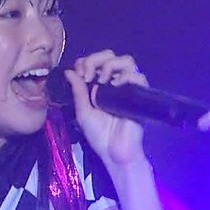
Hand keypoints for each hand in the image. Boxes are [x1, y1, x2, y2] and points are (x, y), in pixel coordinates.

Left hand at [63, 50, 147, 165]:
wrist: (114, 152)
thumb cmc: (99, 135)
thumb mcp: (83, 112)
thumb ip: (78, 92)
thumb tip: (69, 71)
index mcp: (100, 85)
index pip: (94, 61)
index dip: (85, 62)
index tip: (79, 75)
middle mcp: (114, 82)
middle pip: (110, 56)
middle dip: (96, 59)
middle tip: (88, 75)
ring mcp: (128, 88)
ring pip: (126, 61)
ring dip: (110, 64)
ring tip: (101, 79)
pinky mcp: (139, 96)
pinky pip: (138, 77)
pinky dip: (126, 76)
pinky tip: (115, 85)